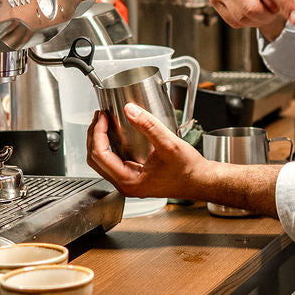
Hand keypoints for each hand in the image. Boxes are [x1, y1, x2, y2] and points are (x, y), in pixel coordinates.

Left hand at [87, 106, 211, 200]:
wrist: (200, 181)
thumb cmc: (188, 171)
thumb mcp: (169, 144)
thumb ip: (149, 126)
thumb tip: (129, 110)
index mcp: (129, 181)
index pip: (100, 155)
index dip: (97, 133)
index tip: (103, 117)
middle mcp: (125, 185)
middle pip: (95, 159)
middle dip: (94, 135)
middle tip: (100, 117)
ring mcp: (128, 182)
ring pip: (101, 161)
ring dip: (99, 140)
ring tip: (103, 122)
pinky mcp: (133, 177)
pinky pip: (112, 162)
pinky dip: (108, 146)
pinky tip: (113, 133)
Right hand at [209, 0, 294, 40]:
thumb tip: (274, 8)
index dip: (286, 4)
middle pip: (253, 8)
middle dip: (269, 15)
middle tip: (274, 7)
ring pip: (243, 18)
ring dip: (258, 19)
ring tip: (261, 4)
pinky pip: (233, 21)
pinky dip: (246, 20)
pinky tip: (250, 7)